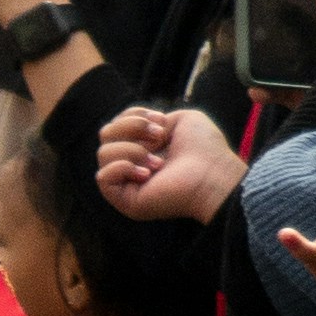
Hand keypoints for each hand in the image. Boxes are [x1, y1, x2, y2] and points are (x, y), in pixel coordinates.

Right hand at [94, 99, 246, 225]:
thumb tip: (135, 134)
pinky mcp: (124, 200)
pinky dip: (122, 168)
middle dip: (131, 127)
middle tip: (160, 137)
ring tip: (158, 162)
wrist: (213, 175)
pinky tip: (147, 174)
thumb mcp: (180, 119)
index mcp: (142, 147)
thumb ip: (153, 118)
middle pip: (105, 134)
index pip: (116, 124)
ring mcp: (126, 183)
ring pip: (102, 153)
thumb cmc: (205, 149)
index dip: (133, 115)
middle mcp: (131, 164)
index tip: (161, 121)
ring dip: (132, 150)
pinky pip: (102, 177)